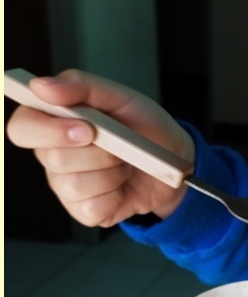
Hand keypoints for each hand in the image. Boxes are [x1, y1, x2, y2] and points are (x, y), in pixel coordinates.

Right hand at [6, 69, 194, 226]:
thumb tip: (41, 87)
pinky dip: (116, 195)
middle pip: (53, 158)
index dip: (48, 130)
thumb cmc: (144, 127)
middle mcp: (52, 154)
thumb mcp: (121, 97)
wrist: (176, 161)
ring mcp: (66, 186)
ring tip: (126, 162)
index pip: (22, 127)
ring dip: (112, 172)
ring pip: (75, 185)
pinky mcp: (84, 210)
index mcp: (53, 122)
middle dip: (98, 151)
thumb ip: (81, 86)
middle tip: (120, 145)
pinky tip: (123, 184)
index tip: (86, 128)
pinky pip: (91, 207)